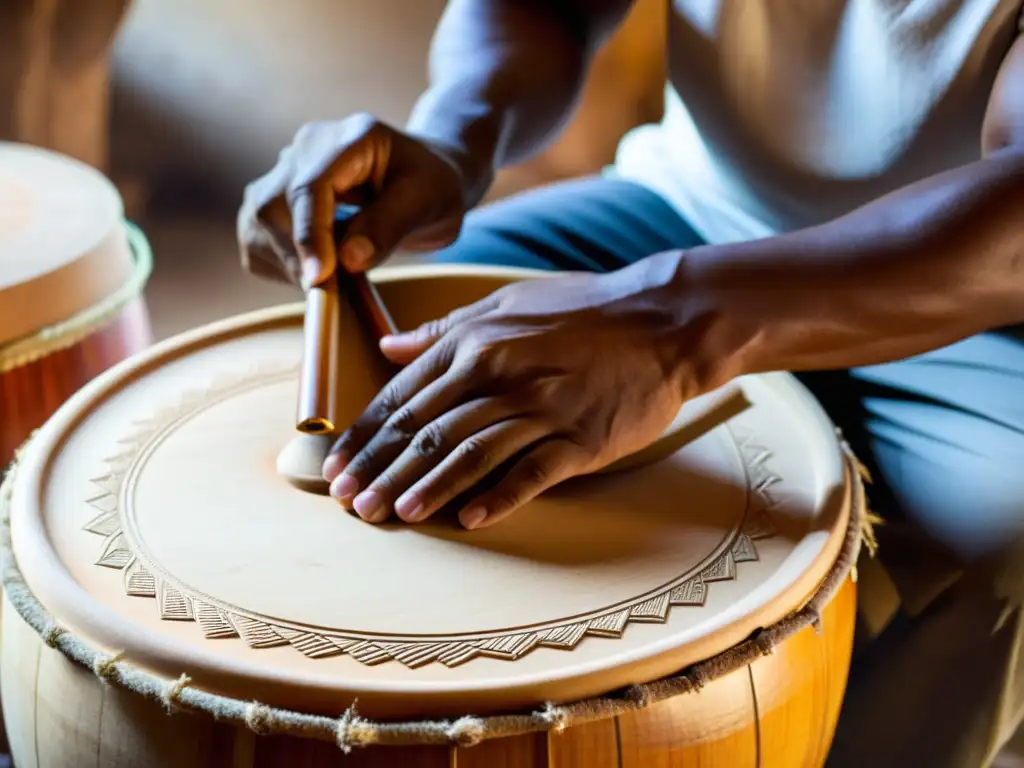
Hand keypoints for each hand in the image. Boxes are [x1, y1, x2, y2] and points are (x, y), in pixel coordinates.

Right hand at [237, 113, 475, 287]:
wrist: (422, 182)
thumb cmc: (432, 187)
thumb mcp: (429, 202)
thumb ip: (389, 226)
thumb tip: (347, 260)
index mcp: (349, 139)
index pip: (309, 185)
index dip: (310, 234)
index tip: (319, 277)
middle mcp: (306, 148)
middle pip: (272, 205)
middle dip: (297, 256)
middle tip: (332, 292)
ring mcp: (285, 172)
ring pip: (256, 223)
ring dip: (288, 263)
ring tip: (332, 280)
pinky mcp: (274, 201)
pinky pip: (256, 240)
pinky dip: (281, 266)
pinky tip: (318, 270)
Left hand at [321, 261, 710, 529]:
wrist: (663, 321)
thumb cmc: (584, 310)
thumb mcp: (507, 303)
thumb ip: (445, 330)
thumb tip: (387, 347)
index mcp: (476, 342)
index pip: (404, 395)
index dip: (367, 435)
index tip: (340, 466)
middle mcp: (500, 374)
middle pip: (427, 430)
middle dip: (383, 469)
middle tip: (351, 503)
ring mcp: (542, 408)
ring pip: (469, 452)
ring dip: (427, 486)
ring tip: (394, 514)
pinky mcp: (580, 438)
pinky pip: (532, 472)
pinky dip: (499, 497)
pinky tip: (469, 519)